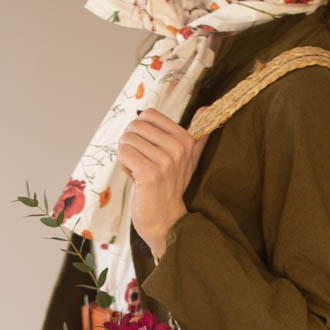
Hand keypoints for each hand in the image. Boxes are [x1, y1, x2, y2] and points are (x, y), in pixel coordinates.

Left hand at [117, 108, 205, 256]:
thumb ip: (196, 136)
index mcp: (185, 139)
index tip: (148, 151)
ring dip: (126, 157)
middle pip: (134, 125)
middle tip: (141, 163)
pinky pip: (123, 152)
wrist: (166, 221)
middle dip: (130, 143)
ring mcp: (165, 161)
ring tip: (139, 173)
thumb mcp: (188, 160)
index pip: (148, 115)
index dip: (141, 131)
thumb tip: (206, 108)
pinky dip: (123, 166)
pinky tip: (135, 179)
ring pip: (126, 139)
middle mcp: (178, 148)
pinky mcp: (150, 174)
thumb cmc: (171, 188)